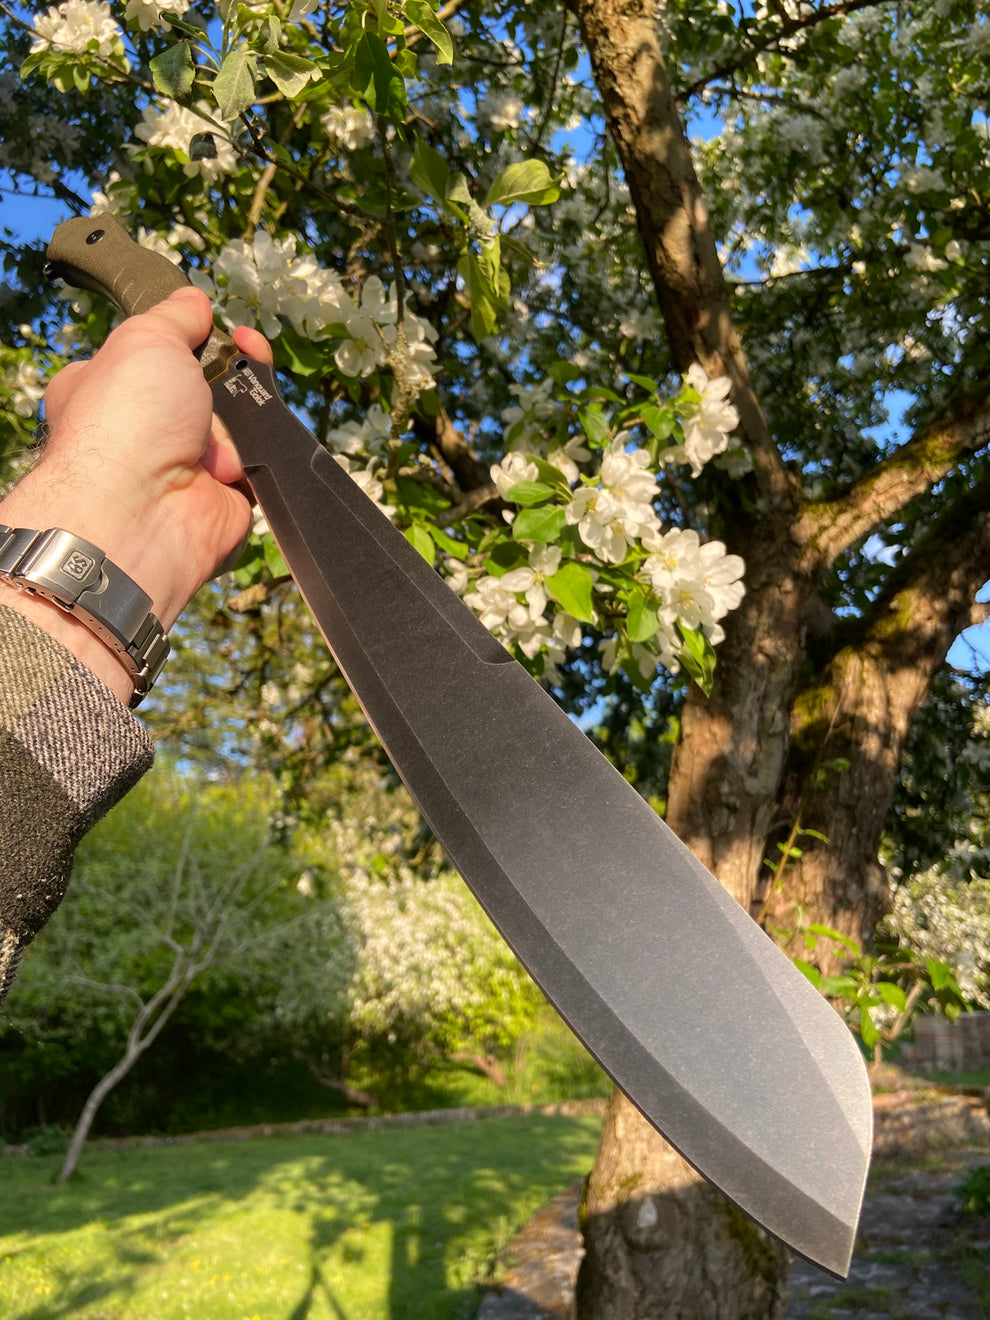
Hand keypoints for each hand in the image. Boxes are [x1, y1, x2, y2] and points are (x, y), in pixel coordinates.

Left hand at [0, 288, 271, 701]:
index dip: (195, 338)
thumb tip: (195, 300)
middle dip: (229, 375)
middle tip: (242, 355)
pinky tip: (233, 464)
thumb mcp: (146, 339)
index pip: (161, 354)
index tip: (219, 327)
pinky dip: (254, 457)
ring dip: (239, 419)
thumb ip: (176, 317)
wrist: (144, 511)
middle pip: (210, 385)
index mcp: (109, 388)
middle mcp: (145, 430)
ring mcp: (186, 466)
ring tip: (218, 434)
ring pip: (239, 421)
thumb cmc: (126, 420)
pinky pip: (257, 462)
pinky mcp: (224, 496)